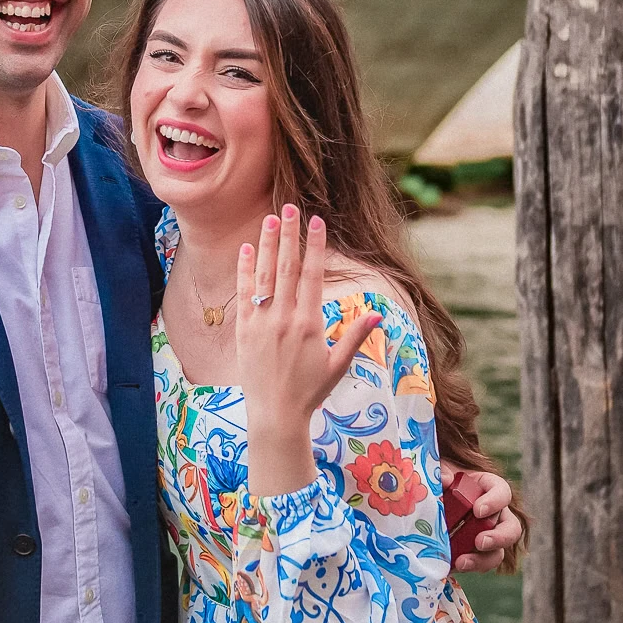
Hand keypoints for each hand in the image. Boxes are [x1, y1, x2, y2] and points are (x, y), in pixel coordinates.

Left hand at [236, 206, 382, 498]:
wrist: (275, 416)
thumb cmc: (310, 392)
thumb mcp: (338, 366)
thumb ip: (355, 337)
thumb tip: (378, 315)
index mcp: (309, 324)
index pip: (313, 275)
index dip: (315, 246)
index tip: (316, 222)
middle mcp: (284, 319)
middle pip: (287, 268)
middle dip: (289, 235)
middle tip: (290, 206)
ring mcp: (261, 323)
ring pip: (264, 276)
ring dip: (266, 245)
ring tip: (270, 218)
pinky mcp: (244, 331)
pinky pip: (244, 295)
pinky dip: (245, 271)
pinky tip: (246, 249)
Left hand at [443, 465, 522, 573]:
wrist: (423, 500)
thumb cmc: (434, 479)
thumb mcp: (436, 469)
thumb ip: (441, 471)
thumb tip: (446, 479)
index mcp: (487, 487)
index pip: (502, 492)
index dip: (495, 501)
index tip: (478, 510)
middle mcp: (493, 513)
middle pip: (511, 528)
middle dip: (499, 537)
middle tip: (480, 541)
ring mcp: (486, 535)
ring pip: (499, 551)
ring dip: (484, 559)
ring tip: (462, 562)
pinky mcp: (474, 552)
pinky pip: (481, 564)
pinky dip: (469, 567)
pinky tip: (452, 566)